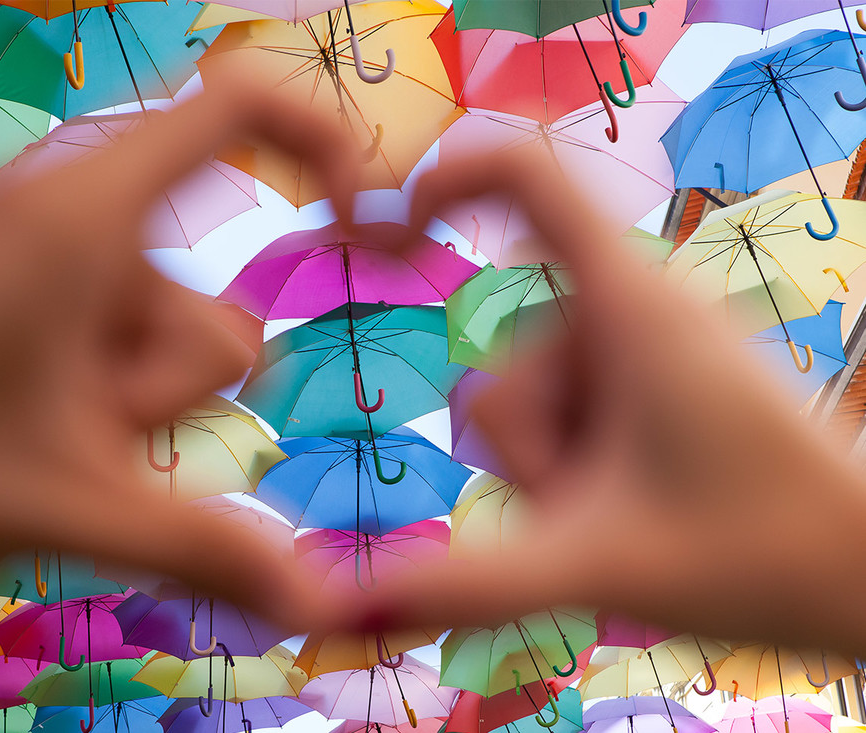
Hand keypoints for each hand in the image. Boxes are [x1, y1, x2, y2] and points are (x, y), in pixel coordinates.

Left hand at [0, 85, 359, 631]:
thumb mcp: (71, 508)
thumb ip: (206, 551)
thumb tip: (319, 608)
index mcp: (89, 220)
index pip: (236, 108)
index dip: (324, 143)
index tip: (369, 225)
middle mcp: (73, 223)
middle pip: (209, 309)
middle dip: (169, 397)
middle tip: (76, 440)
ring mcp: (43, 270)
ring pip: (158, 347)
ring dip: (128, 414)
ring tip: (36, 449)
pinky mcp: (18, 307)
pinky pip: (110, 350)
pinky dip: (100, 406)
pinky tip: (29, 445)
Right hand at [326, 148, 865, 654]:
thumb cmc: (760, 556)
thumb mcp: (593, 565)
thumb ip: (464, 584)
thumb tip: (342, 608)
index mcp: (627, 303)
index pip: (525, 175)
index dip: (440, 180)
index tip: (381, 232)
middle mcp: (636, 305)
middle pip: (504, 355)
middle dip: (523, 452)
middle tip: (591, 514)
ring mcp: (650, 348)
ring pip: (535, 397)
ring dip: (551, 471)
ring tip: (625, 524)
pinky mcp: (662, 382)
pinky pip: (575, 407)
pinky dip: (577, 464)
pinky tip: (633, 511)